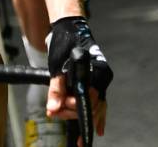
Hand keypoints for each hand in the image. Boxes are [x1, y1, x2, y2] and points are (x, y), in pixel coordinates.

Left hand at [46, 16, 112, 137]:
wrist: (70, 27)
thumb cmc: (64, 42)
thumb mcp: (57, 65)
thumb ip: (56, 89)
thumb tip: (53, 108)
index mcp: (97, 72)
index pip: (88, 101)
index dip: (71, 108)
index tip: (57, 109)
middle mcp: (103, 77)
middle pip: (92, 106)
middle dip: (72, 112)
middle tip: (54, 112)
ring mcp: (102, 79)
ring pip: (95, 106)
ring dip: (79, 114)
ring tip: (62, 119)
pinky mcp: (97, 80)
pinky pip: (99, 101)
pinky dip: (97, 114)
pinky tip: (98, 130)